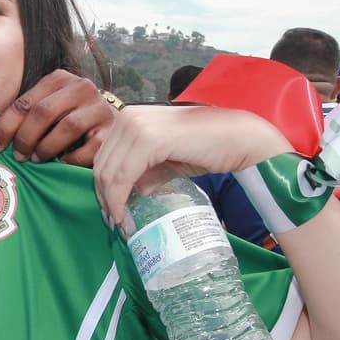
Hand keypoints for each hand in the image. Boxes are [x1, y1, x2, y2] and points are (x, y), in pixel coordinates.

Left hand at [0, 70, 115, 166]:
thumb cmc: (67, 120)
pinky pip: (88, 148)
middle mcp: (82, 87)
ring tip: (37, 159)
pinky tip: (63, 163)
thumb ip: (26, 116)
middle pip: (44, 112)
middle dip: (26, 137)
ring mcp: (100, 108)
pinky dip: (71, 159)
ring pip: (67, 127)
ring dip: (46, 147)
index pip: (26, 102)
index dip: (7, 125)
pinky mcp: (112, 131)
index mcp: (60, 79)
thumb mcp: (46, 110)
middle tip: (19, 156)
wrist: (107, 127)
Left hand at [93, 105, 289, 224]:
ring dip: (111, 202)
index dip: (102, 187)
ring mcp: (137, 125)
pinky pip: (123, 175)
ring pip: (109, 172)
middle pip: (101, 165)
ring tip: (120, 222)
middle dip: (104, 197)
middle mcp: (128, 116)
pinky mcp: (148, 139)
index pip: (103, 157)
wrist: (238, 138)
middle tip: (114, 222)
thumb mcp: (164, 160)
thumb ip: (142, 172)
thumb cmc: (206, 147)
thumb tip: (126, 194)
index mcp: (129, 118)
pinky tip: (125, 214)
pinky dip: (119, 199)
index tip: (110, 212)